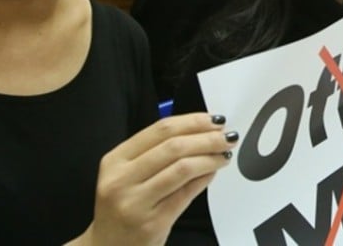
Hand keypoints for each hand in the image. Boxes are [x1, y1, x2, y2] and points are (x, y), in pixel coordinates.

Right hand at [69, 113, 236, 245]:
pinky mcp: (153, 223)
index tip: (215, 119)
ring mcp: (135, 203)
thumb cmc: (123, 207)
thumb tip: (202, 132)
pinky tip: (214, 172)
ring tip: (225, 154)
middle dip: (207, 138)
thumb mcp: (127, 175)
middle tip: (227, 135)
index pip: (159, 130)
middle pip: (174, 146)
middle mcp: (121, 180)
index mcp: (114, 160)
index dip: (192, 121)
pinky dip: (204, 178)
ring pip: (182, 168)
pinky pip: (186, 193)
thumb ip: (156, 153)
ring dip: (210, 157)